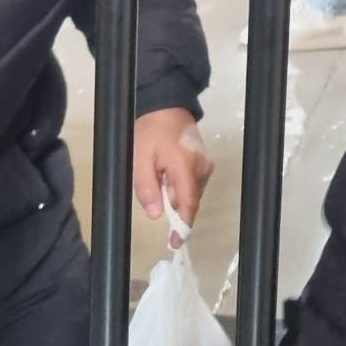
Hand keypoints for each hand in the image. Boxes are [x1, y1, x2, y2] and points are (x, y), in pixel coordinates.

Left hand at [133, 107, 213, 248]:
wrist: (166, 104)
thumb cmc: (150, 131)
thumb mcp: (140, 159)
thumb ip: (147, 188)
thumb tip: (156, 215)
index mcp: (186, 167)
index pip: (188, 204)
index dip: (183, 226)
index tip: (176, 242)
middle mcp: (202, 168)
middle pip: (188, 199)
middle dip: (171, 200)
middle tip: (153, 180)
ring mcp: (206, 165)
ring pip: (189, 191)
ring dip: (173, 191)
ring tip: (158, 169)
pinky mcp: (204, 162)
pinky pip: (191, 182)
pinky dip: (178, 182)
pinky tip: (166, 168)